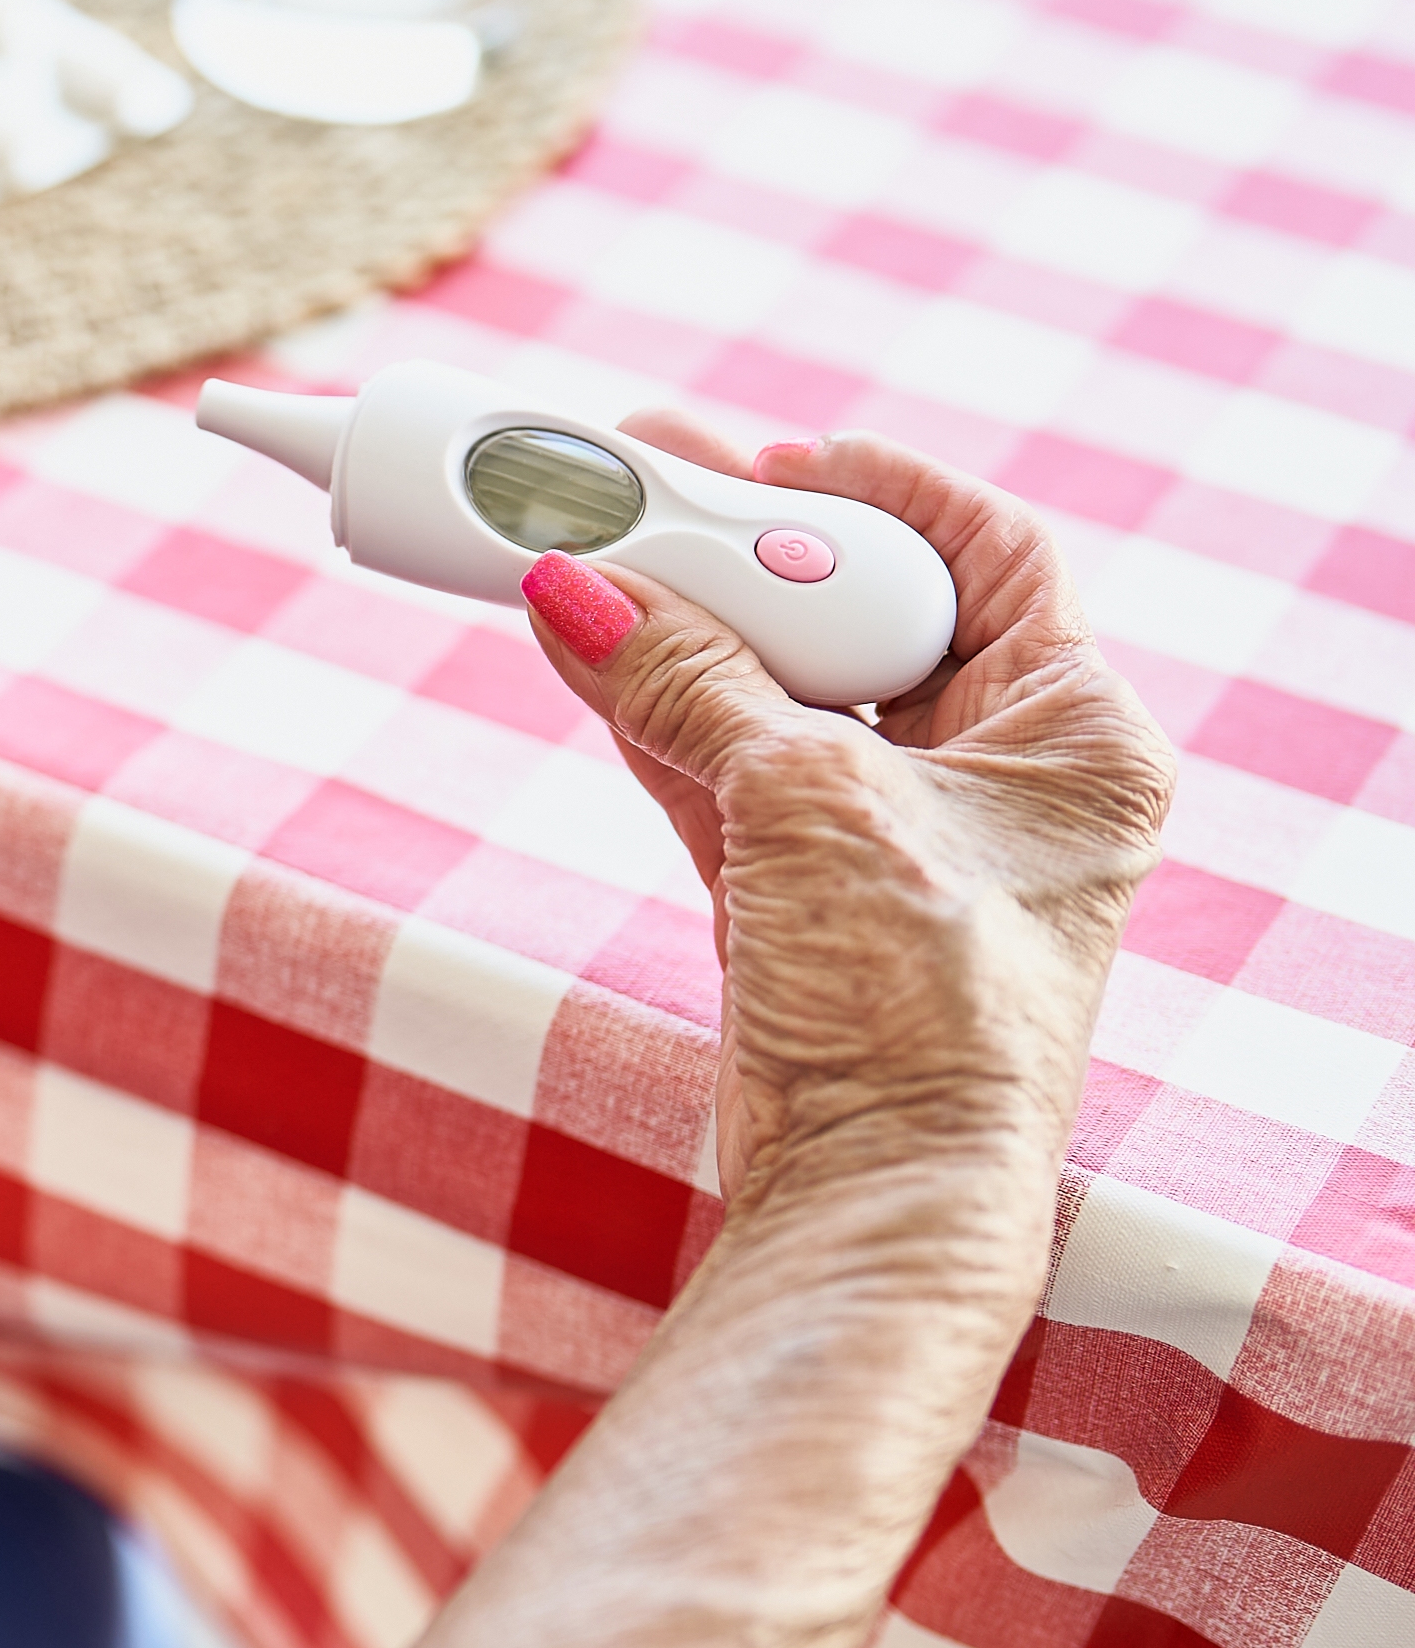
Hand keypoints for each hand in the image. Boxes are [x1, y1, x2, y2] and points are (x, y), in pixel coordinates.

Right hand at [522, 417, 1172, 1262]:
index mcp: (1073, 735)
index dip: (877, 490)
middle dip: (741, 548)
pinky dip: (650, 707)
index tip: (768, 455)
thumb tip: (581, 593)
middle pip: (858, 610)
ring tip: (573, 546)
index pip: (987, 551)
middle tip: (632, 481)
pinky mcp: (804, 893)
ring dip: (676, 624)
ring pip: (773, 687)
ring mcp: (894, 837)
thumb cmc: (916, 1010)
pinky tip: (577, 644)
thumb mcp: (811, 806)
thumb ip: (693, 686)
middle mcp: (997, 778)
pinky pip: (719, 762)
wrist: (875, 1193)